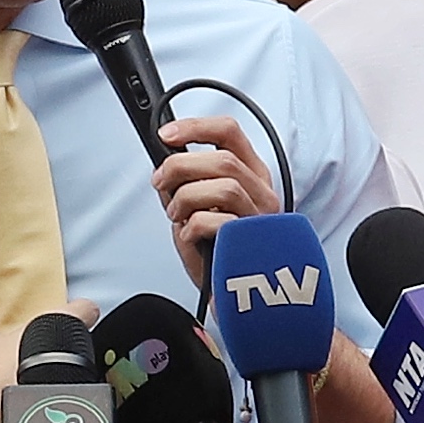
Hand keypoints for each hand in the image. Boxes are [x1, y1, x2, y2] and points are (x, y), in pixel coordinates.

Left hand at [153, 111, 277, 279]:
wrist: (233, 295)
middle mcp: (262, 192)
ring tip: (178, 215)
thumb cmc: (217, 250)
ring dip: (187, 198)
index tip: (166, 135)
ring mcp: (261, 218)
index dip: (195, 127)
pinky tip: (190, 236)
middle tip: (161, 182)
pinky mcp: (252, 242)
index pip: (230, 132)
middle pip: (223, 159)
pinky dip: (192, 226)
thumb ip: (187, 180)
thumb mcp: (198, 205)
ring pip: (223, 186)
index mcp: (251, 174)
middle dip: (180, 167)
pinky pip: (215, 220)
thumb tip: (163, 160)